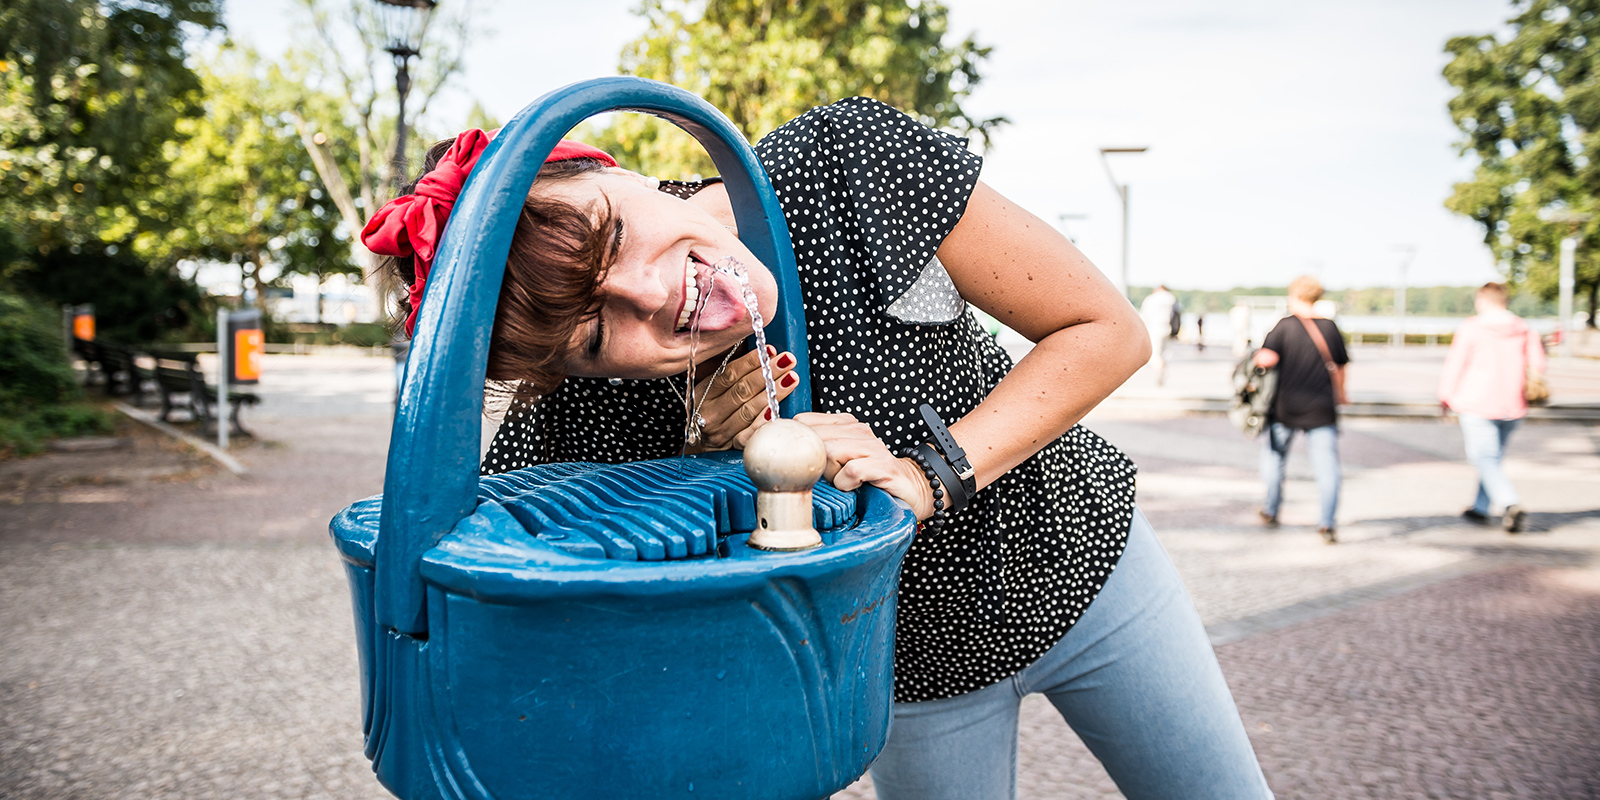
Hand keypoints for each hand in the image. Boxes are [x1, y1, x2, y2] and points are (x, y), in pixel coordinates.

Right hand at [684, 346, 800, 451]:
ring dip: (772, 393)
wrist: (696, 444)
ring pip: (749, 410)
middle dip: (767, 373)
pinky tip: (777, 410)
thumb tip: (755, 352)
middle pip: (742, 391)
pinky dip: (763, 421)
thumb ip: (727, 372)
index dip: (750, 361)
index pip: (729, 374)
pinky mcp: (731, 445)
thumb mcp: (708, 389)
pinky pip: (750, 433)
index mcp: (703, 393)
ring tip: (791, 378)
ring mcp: (720, 430)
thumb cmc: (707, 410)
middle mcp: (710, 412)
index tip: (769, 350)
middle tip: (787, 361)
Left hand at [792, 412, 936, 520]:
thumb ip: (816, 453)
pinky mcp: (883, 466)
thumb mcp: (838, 460)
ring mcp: (872, 447)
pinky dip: (846, 483)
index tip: (790, 459)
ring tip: (839, 482)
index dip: (793, 440)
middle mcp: (858, 431)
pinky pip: (851, 471)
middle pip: (815, 437)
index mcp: (845, 425)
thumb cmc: (869, 476)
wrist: (911, 487)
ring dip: (829, 473)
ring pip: (831, 451)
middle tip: (821, 477)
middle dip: (812, 461)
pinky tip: (852, 487)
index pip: (804, 421)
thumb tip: (783, 458)